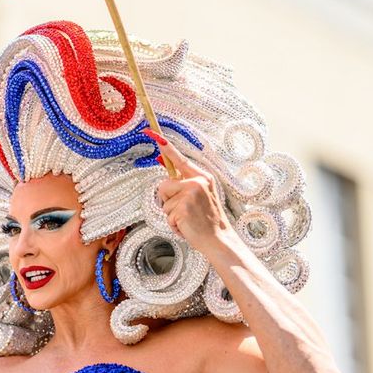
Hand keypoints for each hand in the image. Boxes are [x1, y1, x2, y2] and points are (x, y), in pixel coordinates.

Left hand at [144, 129, 233, 253]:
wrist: (219, 239)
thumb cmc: (208, 220)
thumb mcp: (200, 197)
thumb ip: (185, 185)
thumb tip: (165, 172)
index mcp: (202, 177)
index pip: (180, 159)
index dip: (166, 147)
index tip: (153, 133)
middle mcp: (197, 182)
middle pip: (163, 184)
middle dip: (166, 200)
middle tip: (183, 212)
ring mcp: (190, 194)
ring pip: (163, 202)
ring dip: (171, 215)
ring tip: (187, 220)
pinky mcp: (183, 208)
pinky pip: (166, 215)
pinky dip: (173, 225)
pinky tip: (187, 227)